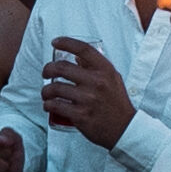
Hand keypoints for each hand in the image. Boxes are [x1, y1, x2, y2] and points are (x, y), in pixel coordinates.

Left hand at [41, 32, 134, 147]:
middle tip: (45, 73)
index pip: (84, 49)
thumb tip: (75, 55)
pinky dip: (48, 104)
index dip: (66, 42)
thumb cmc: (117, 103)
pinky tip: (48, 105)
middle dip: (47, 69)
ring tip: (46, 93)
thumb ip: (96, 67)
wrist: (124, 129)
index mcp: (105, 70)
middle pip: (62, 67)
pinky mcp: (80, 116)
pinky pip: (56, 106)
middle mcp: (97, 82)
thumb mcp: (113, 79)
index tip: (54, 42)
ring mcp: (88, 99)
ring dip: (45, 90)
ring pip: (55, 88)